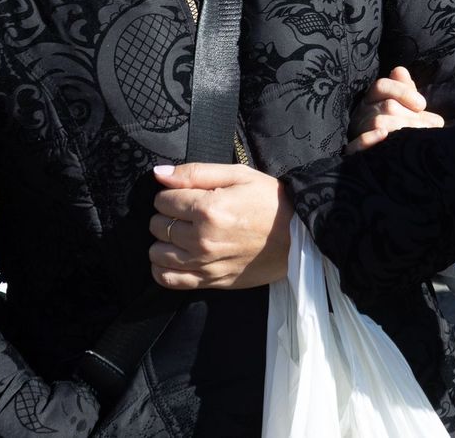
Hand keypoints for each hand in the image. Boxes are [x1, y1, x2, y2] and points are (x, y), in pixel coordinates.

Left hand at [148, 163, 291, 290]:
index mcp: (208, 209)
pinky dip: (162, 269)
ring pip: (157, 253)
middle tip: (187, 213)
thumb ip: (196, 172)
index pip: (163, 200)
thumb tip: (158, 174)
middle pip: (157, 225)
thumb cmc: (270, 201)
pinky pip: (168, 279)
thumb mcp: (238, 174)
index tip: (186, 195)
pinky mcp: (210, 281)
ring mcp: (204, 264)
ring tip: (183, 234)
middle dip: (167, 215)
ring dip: (164, 241)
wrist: (298, 236)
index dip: (171, 194)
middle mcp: (201, 239)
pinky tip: (174, 257)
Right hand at [346, 66, 443, 153]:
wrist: (389, 161)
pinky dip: (367, 140)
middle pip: (387, 106)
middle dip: (411, 117)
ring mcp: (358, 132)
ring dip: (402, 129)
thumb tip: (400, 71)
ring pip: (378, 124)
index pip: (382, 86)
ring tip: (417, 137)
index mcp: (372, 99)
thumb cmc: (400, 127)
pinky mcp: (354, 153)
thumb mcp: (404, 106)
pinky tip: (383, 135)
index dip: (403, 92)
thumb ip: (405, 89)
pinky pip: (355, 146)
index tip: (422, 105)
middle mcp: (362, 113)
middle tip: (427, 127)